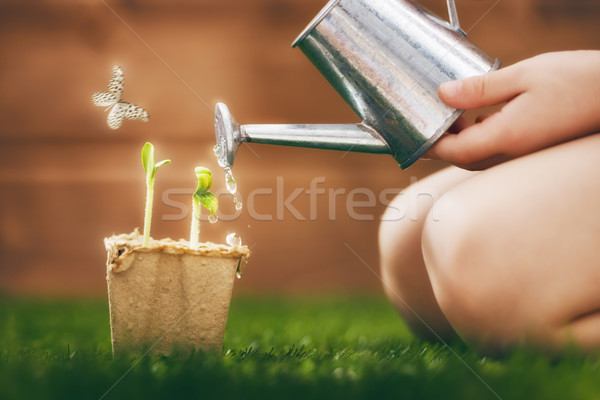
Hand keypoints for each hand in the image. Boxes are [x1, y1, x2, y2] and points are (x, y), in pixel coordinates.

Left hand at [426, 51, 599, 169]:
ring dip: (459, 141)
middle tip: (425, 123)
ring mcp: (524, 155)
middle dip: (441, 144)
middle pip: (463, 157)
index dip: (430, 145)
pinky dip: (479, 138)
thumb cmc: (578, 81)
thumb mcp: (524, 75)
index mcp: (506, 137)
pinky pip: (496, 152)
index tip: (412, 135)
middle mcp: (513, 154)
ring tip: (448, 117)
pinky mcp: (532, 150)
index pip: (454, 151)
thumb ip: (480, 89)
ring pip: (479, 156)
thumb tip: (443, 94)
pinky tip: (478, 118)